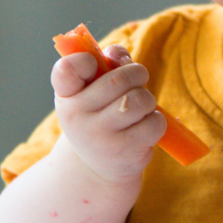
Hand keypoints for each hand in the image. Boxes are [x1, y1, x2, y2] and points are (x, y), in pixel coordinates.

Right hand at [51, 44, 166, 185]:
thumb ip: (105, 63)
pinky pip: (154, 123)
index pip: (66, 69)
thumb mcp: (90, 90)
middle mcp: (77, 117)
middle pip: (119, 80)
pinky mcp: (124, 152)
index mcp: (65, 95)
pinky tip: (143, 127)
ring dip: (147, 99)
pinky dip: (156, 120)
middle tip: (137, 79)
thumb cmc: (97, 117)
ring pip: (140, 100)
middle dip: (137, 73)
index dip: (84, 59)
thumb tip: (120, 55)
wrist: (95, 167)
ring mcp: (100, 137)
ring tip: (139, 107)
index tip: (94, 63)